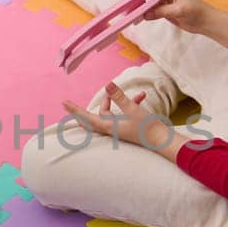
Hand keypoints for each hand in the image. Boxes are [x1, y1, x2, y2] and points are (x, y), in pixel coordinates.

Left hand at [62, 82, 176, 151]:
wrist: (163, 141)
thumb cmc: (147, 127)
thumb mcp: (132, 109)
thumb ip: (119, 97)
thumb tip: (108, 85)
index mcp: (109, 127)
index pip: (86, 117)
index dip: (75, 110)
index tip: (64, 103)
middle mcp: (112, 128)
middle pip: (96, 115)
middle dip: (95, 105)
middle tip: (80, 101)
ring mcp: (120, 128)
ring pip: (113, 112)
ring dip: (120, 100)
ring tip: (129, 93)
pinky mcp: (129, 126)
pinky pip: (125, 113)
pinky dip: (131, 104)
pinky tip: (142, 96)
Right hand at [127, 0, 209, 32]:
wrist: (205, 22)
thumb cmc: (196, 12)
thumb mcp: (178, 11)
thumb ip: (161, 11)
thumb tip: (145, 14)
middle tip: (126, 4)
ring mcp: (165, 0)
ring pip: (148, 1)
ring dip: (139, 6)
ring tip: (129, 12)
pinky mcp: (165, 9)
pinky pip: (151, 9)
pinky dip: (144, 13)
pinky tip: (138, 18)